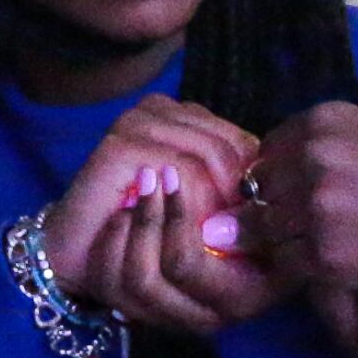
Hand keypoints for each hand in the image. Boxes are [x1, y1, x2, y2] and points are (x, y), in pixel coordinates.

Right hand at [40, 99, 257, 293]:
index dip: (251, 183)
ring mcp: (136, 121)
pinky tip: (187, 232)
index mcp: (179, 113)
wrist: (80, 250)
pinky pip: (181, 171)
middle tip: (232, 233)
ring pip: (212, 156)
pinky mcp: (121, 145)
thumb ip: (228, 184)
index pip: (242, 138)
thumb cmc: (143, 229)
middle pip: (231, 144)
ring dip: (217, 204)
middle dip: (238, 194)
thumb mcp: (196, 201)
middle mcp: (157, 107)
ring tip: (211, 236)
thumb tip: (277, 188)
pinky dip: (191, 206)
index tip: (244, 222)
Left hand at [245, 102, 357, 303]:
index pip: (269, 152)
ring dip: (294, 244)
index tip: (319, 196)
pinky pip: (286, 266)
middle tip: (332, 229)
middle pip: (261, 192)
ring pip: (267, 231)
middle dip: (285, 213)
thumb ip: (322, 157)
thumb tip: (252, 192)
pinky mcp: (324, 252)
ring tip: (342, 247)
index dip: (287, 181)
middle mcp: (314, 153)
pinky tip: (346, 267)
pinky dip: (308, 273)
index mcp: (326, 119)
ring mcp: (315, 203)